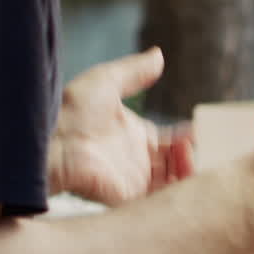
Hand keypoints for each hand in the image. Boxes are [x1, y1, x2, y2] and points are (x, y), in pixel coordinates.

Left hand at [49, 47, 195, 204]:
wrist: (52, 139)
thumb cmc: (71, 109)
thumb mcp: (107, 81)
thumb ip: (135, 72)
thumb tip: (158, 54)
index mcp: (133, 135)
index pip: (170, 141)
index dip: (186, 137)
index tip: (201, 130)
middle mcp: (136, 160)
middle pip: (175, 163)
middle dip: (190, 155)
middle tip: (198, 142)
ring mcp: (134, 179)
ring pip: (173, 182)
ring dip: (187, 168)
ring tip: (187, 150)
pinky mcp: (131, 196)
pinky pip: (161, 198)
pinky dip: (178, 186)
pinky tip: (182, 165)